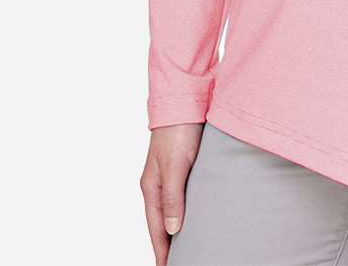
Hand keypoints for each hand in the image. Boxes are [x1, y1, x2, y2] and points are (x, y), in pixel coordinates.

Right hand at [140, 123, 203, 264]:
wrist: (184, 98)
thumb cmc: (178, 129)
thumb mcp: (176, 165)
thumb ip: (173, 197)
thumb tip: (172, 229)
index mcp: (151, 187)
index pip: (155, 229)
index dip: (162, 251)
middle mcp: (157, 184)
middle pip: (161, 224)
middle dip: (169, 245)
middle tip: (182, 262)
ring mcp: (168, 176)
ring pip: (172, 211)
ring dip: (178, 229)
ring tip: (189, 247)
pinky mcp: (182, 167)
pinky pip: (182, 197)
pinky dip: (186, 211)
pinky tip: (196, 217)